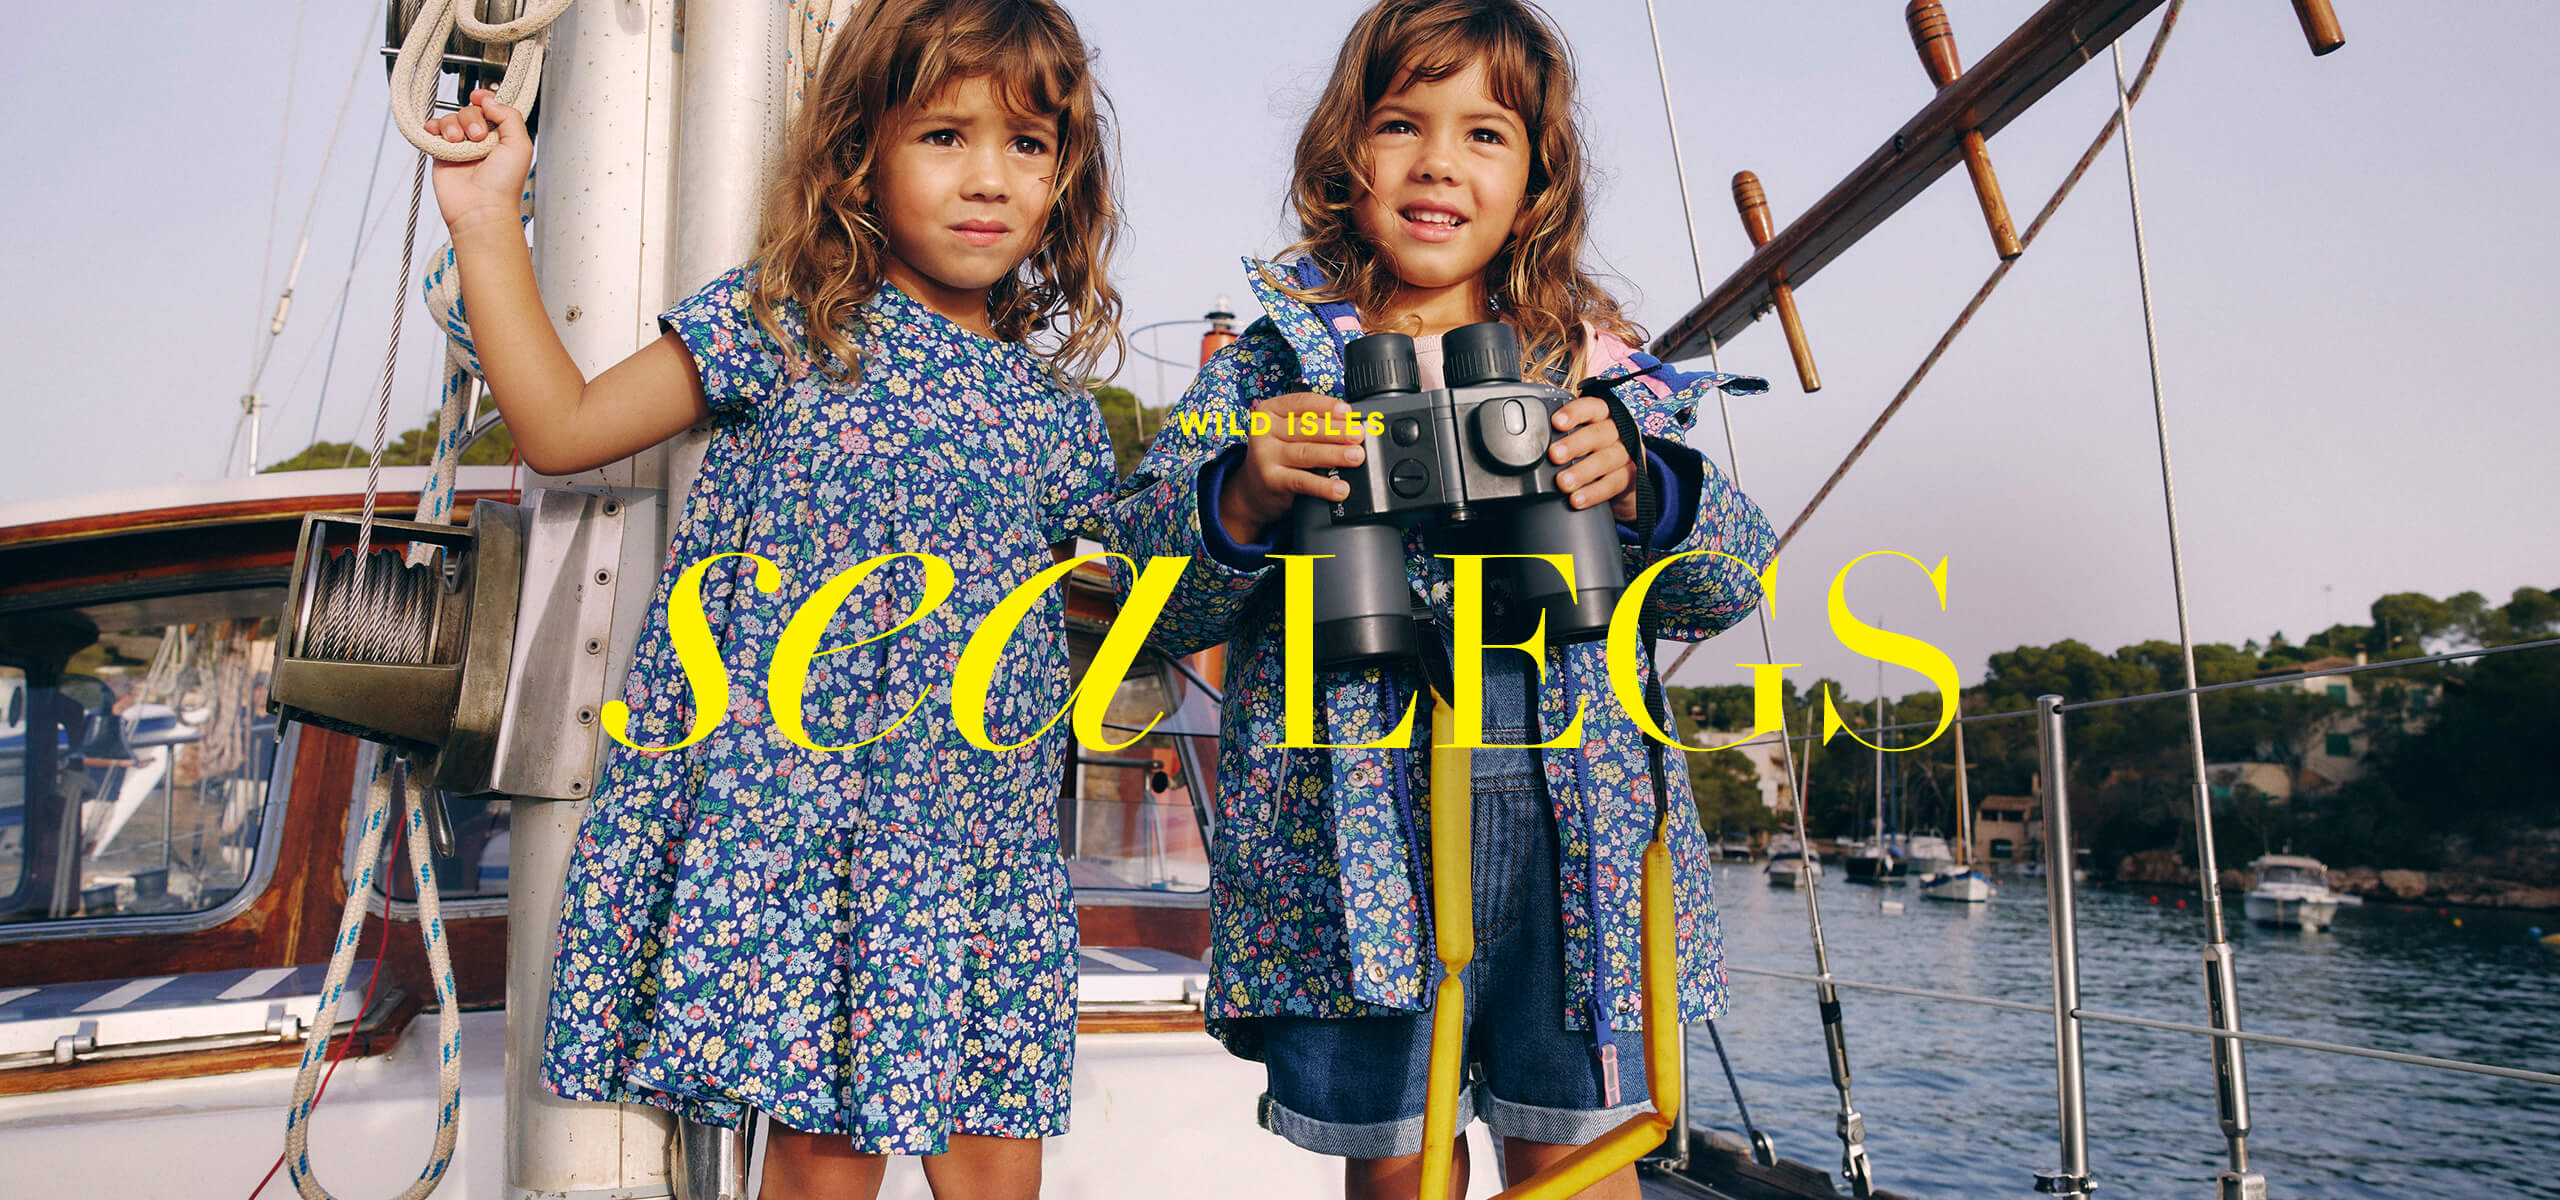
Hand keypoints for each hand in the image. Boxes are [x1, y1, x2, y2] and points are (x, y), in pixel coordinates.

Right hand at [423, 89, 533, 240]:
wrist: (480, 209)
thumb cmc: (503, 185)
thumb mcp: (519, 145)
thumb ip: (510, 116)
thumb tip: (490, 100)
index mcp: (502, 137)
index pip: (490, 108)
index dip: (485, 99)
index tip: (479, 97)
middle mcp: (481, 140)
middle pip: (469, 111)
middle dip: (471, 118)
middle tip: (477, 137)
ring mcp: (461, 146)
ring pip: (450, 119)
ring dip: (453, 125)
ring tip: (459, 142)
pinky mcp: (442, 153)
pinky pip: (433, 131)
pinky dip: (433, 128)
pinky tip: (439, 135)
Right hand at [1217, 392, 1366, 544]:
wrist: (1252, 490)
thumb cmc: (1277, 455)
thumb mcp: (1287, 432)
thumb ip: (1311, 424)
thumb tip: (1350, 425)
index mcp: (1270, 411)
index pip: (1301, 403)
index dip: (1326, 406)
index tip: (1348, 412)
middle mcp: (1265, 431)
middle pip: (1306, 428)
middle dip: (1336, 431)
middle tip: (1358, 435)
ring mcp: (1266, 456)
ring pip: (1306, 452)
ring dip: (1335, 454)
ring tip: (1355, 456)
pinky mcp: (1271, 480)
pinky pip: (1302, 481)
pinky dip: (1324, 485)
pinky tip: (1339, 487)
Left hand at [1547, 395, 1639, 520]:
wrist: (1624, 477)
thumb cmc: (1594, 451)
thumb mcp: (1582, 437)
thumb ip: (1563, 435)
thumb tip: (1527, 443)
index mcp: (1603, 416)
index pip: (1591, 407)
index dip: (1574, 413)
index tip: (1557, 422)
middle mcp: (1617, 431)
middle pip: (1598, 434)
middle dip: (1574, 444)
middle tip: (1554, 455)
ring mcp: (1626, 454)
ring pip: (1606, 460)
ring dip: (1582, 471)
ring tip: (1562, 482)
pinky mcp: (1630, 477)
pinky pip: (1613, 484)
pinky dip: (1593, 493)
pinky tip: (1577, 499)